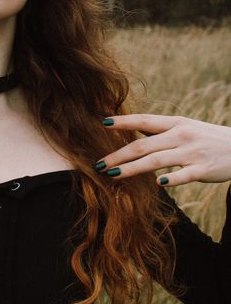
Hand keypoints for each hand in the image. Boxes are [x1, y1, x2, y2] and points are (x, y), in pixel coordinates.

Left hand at [94, 114, 230, 186]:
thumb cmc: (206, 138)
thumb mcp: (184, 127)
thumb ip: (160, 130)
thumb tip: (133, 129)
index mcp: (175, 124)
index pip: (144, 120)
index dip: (123, 122)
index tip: (102, 123)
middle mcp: (181, 135)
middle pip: (143, 144)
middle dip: (118, 155)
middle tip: (98, 164)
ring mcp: (192, 153)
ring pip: (157, 160)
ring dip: (132, 168)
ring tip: (113, 175)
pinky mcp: (203, 169)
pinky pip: (184, 175)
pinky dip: (170, 179)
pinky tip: (157, 183)